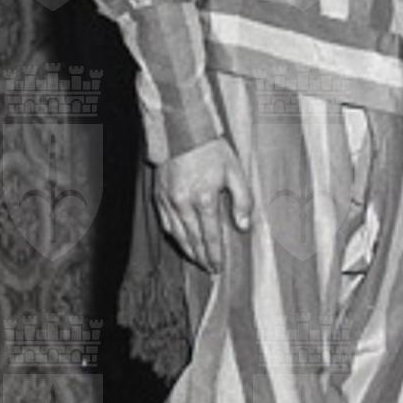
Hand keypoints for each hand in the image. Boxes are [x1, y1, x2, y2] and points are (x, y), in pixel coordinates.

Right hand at [155, 137, 253, 271]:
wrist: (182, 133)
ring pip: (178, 234)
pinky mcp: (159, 197)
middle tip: (210, 269)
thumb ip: (242, 201)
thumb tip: (244, 226)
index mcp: (205, 200)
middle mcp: (184, 204)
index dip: (215, 254)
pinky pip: (166, 223)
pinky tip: (181, 241)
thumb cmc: (212, 151)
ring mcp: (169, 202)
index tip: (219, 267)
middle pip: (193, 239)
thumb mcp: (236, 172)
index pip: (210, 236)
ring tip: (197, 260)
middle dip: (202, 257)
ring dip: (188, 250)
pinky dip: (174, 236)